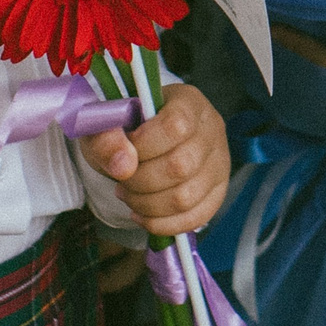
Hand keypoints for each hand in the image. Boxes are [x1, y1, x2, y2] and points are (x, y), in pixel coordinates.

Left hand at [81, 83, 231, 236]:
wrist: (141, 141)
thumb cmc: (125, 129)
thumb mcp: (105, 125)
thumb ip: (106, 138)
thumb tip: (124, 165)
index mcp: (187, 102)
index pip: (175, 126)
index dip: (144, 146)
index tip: (124, 151)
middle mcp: (211, 129)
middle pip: (181, 166)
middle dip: (140, 181)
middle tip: (122, 181)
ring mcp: (219, 161)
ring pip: (187, 197)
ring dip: (148, 205)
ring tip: (131, 196)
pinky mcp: (218, 190)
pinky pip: (197, 217)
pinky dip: (163, 224)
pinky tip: (144, 214)